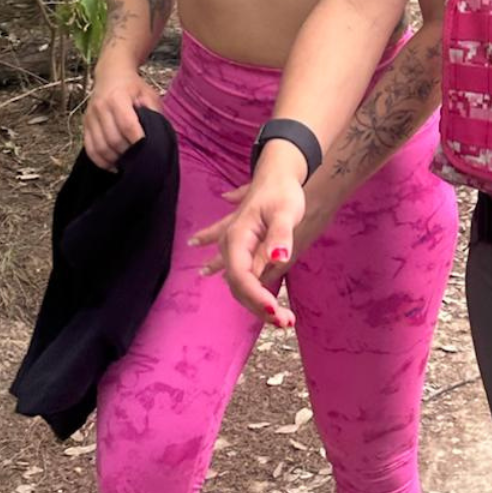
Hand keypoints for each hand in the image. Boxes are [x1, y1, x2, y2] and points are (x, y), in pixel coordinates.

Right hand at [83, 67, 161, 169]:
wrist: (111, 74)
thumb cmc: (133, 87)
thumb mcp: (149, 94)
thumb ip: (153, 113)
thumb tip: (155, 136)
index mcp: (118, 97)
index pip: (127, 124)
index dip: (137, 140)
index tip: (147, 149)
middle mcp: (101, 107)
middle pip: (113, 139)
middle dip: (127, 152)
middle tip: (139, 158)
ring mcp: (90, 117)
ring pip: (100, 147)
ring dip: (115, 159)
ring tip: (127, 163)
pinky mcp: (85, 125)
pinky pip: (90, 149)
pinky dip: (101, 161)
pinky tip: (113, 165)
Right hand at [191, 173, 307, 327]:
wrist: (278, 170)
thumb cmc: (282, 191)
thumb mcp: (286, 212)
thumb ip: (281, 236)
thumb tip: (279, 258)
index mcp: (238, 238)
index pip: (242, 278)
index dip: (257, 298)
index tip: (277, 312)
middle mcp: (230, 243)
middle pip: (240, 284)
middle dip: (261, 305)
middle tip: (287, 322)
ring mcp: (232, 241)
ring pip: (237, 277)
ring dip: (253, 298)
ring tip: (274, 317)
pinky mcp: (239, 239)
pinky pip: (228, 260)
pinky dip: (220, 268)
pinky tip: (204, 269)